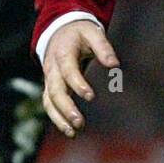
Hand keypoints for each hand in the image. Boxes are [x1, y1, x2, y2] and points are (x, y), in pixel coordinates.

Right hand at [41, 20, 118, 136]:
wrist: (58, 30)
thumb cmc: (79, 32)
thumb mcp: (92, 32)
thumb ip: (103, 47)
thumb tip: (114, 64)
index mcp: (62, 53)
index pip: (67, 70)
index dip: (77, 84)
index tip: (90, 96)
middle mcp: (52, 68)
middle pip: (55, 90)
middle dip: (66, 107)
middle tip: (80, 122)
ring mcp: (49, 78)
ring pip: (49, 101)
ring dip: (59, 118)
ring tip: (73, 132)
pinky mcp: (50, 86)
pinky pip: (49, 104)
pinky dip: (57, 118)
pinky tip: (69, 130)